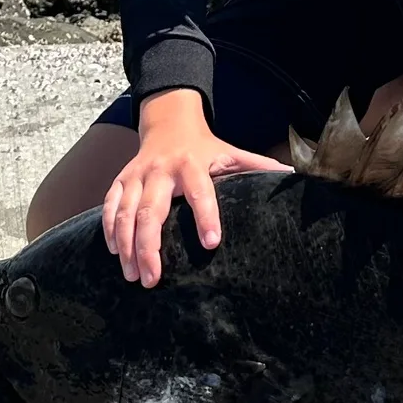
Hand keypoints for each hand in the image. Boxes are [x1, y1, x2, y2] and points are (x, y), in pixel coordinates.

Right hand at [102, 89, 286, 287]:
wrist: (169, 124)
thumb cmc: (206, 148)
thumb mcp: (231, 153)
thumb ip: (257, 166)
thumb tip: (292, 175)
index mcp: (191, 164)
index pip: (200, 192)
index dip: (206, 216)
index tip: (212, 243)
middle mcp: (160, 170)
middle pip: (150, 211)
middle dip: (150, 246)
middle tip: (154, 279)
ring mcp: (136, 176)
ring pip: (125, 213)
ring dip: (127, 246)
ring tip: (133, 275)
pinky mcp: (120, 180)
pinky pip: (109, 206)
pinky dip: (110, 229)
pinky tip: (115, 253)